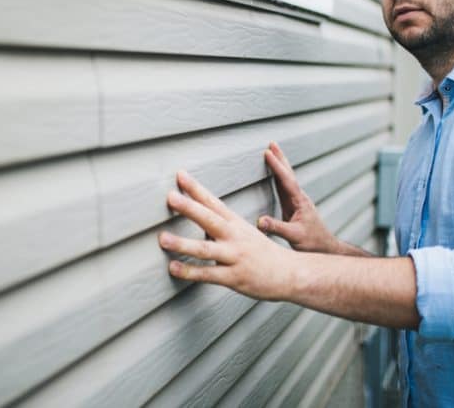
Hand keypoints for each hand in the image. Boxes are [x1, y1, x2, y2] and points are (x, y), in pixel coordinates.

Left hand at [158, 170, 294, 300]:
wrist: (290, 273)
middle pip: (210, 219)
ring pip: (206, 249)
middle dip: (189, 207)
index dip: (196, 189)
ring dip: (183, 244)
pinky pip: (208, 274)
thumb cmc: (263, 252)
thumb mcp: (243, 231)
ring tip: (162, 238)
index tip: (180, 175)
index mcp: (235, 223)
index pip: (213, 202)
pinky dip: (190, 271)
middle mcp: (234, 237)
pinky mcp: (234, 277)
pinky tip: (172, 268)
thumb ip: (219, 223)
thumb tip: (197, 215)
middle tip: (170, 196)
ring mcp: (234, 257)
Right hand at [258, 142, 339, 253]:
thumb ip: (277, 228)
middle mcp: (299, 198)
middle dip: (280, 158)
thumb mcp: (294, 237)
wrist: (326, 248)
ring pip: (287, 179)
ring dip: (280, 165)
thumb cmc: (313, 243)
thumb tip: (259, 221)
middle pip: (288, 174)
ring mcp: (297, 202)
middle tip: (272, 143)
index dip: (276, 166)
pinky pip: (285, 187)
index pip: (286, 180)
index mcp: (299, 202)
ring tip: (273, 153)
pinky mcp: (294, 207)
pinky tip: (276, 176)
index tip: (267, 152)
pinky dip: (279, 177)